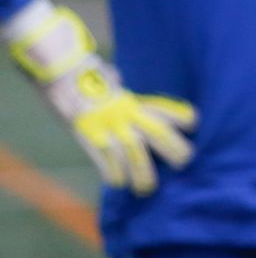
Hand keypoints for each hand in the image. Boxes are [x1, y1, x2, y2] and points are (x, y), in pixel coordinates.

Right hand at [5, 0, 196, 195]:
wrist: (59, 69)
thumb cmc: (81, 74)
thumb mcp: (105, 77)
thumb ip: (115, 83)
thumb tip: (115, 78)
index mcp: (130, 98)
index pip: (161, 107)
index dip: (180, 115)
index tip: (195, 122)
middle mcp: (124, 111)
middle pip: (156, 132)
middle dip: (172, 149)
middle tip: (185, 161)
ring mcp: (106, 124)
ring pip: (132, 152)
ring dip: (142, 172)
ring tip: (148, 188)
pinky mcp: (86, 135)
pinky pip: (103, 158)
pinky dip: (111, 172)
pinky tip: (118, 183)